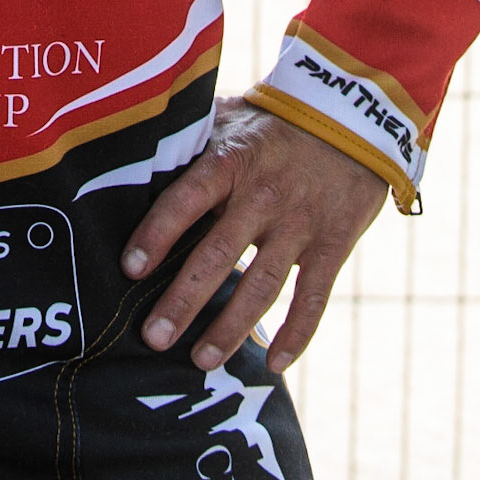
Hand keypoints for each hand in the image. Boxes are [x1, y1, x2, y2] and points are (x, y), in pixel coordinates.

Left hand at [121, 98, 386, 373]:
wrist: (350, 114)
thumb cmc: (272, 120)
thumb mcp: (229, 117)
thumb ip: (189, 140)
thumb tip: (133, 157)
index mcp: (231, 161)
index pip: (186, 200)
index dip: (157, 234)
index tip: (129, 269)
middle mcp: (263, 195)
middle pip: (218, 254)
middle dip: (184, 301)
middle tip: (154, 338)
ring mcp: (300, 223)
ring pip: (262, 285)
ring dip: (231, 328)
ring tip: (201, 362)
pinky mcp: (333, 244)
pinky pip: (314, 297)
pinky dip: (297, 334)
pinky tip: (272, 365)